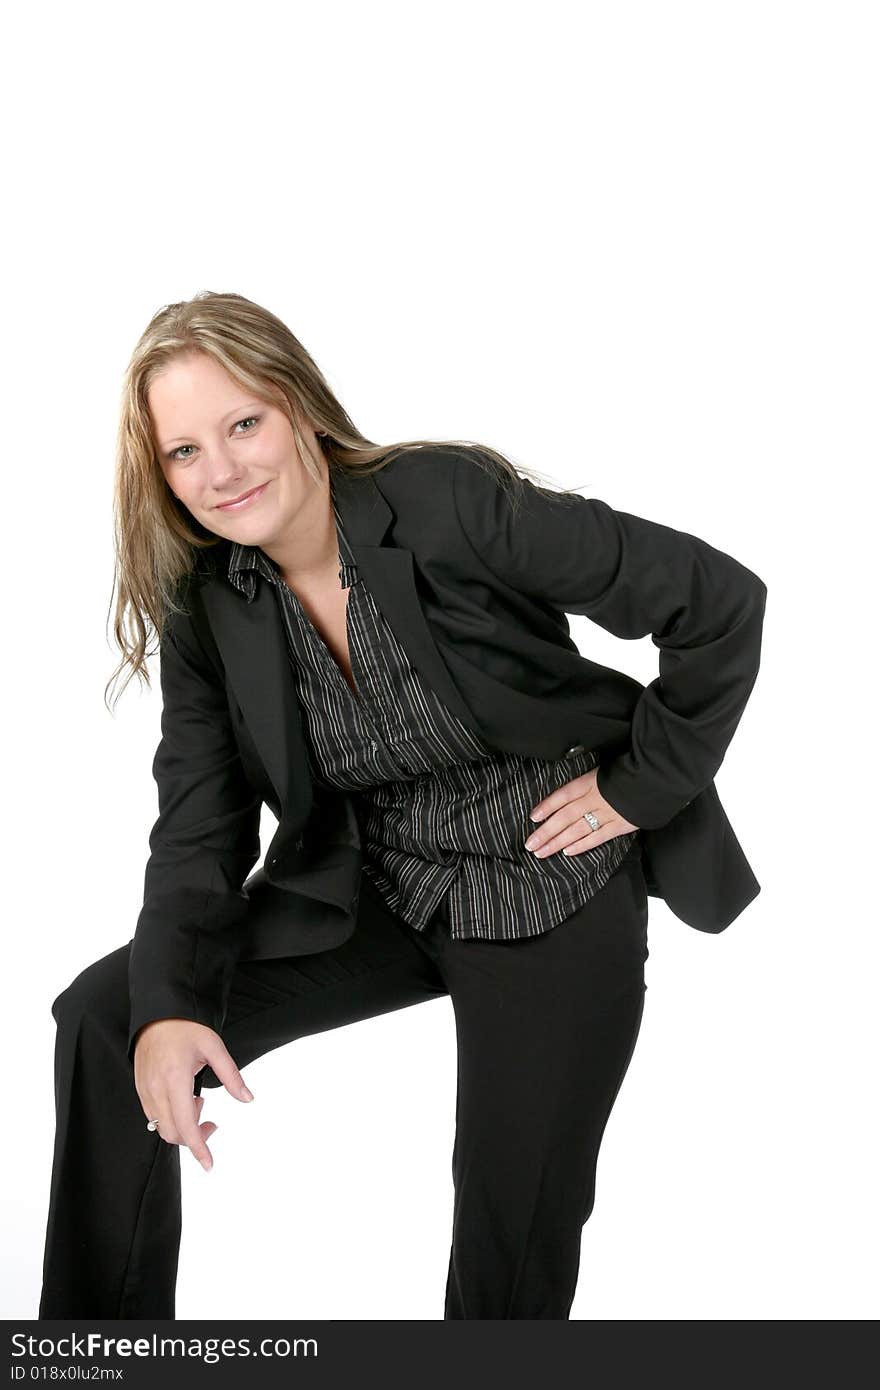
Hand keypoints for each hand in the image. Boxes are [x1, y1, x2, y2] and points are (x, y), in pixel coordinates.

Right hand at [133, 1018, 254, 1172]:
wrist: (158, 1012)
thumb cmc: (186, 1027)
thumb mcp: (214, 1047)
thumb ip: (231, 1076)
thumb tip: (247, 1098)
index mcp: (175, 1079)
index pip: (185, 1126)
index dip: (198, 1148)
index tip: (209, 1164)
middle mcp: (156, 1088)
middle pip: (172, 1133)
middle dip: (194, 1137)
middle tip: (212, 1122)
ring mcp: (144, 1089)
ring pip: (161, 1127)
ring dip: (182, 1126)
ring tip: (198, 1102)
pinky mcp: (139, 1088)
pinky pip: (153, 1115)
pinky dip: (170, 1117)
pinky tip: (184, 1099)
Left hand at [525, 767, 638, 858]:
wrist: (655, 778)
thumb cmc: (629, 772)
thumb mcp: (602, 770)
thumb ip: (586, 782)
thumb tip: (570, 793)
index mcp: (589, 783)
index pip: (563, 796)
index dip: (547, 807)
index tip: (533, 817)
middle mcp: (594, 799)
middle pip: (564, 817)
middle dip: (546, 832)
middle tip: (530, 844)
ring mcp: (606, 814)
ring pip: (577, 830)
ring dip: (558, 842)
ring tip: (542, 851)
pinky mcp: (619, 826)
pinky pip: (597, 838)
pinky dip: (582, 845)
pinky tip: (568, 852)